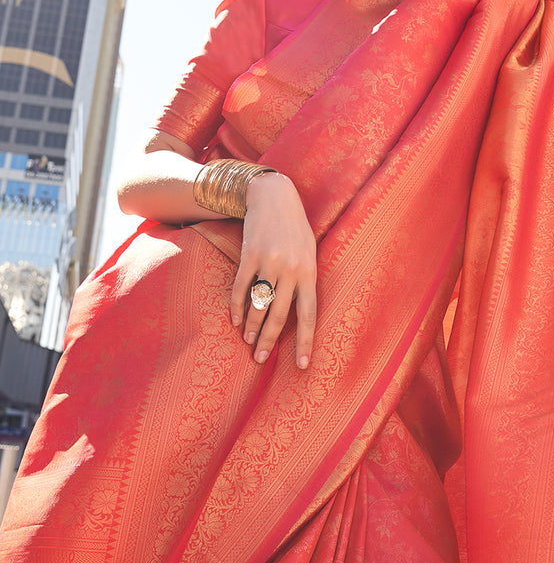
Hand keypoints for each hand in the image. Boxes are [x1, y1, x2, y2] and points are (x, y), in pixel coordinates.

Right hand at [230, 172, 316, 368]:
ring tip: (247, 341)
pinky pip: (241, 287)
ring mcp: (269, 262)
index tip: (300, 365)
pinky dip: (236, 306)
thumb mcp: (310, 252)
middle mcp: (291, 270)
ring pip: (258, 304)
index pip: (309, 315)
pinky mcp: (250, 255)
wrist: (274, 196)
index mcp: (310, 273)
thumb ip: (306, 280)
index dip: (304, 342)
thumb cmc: (295, 228)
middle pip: (279, 316)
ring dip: (251, 326)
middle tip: (259, 360)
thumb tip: (299, 312)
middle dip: (268, 341)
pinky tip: (234, 320)